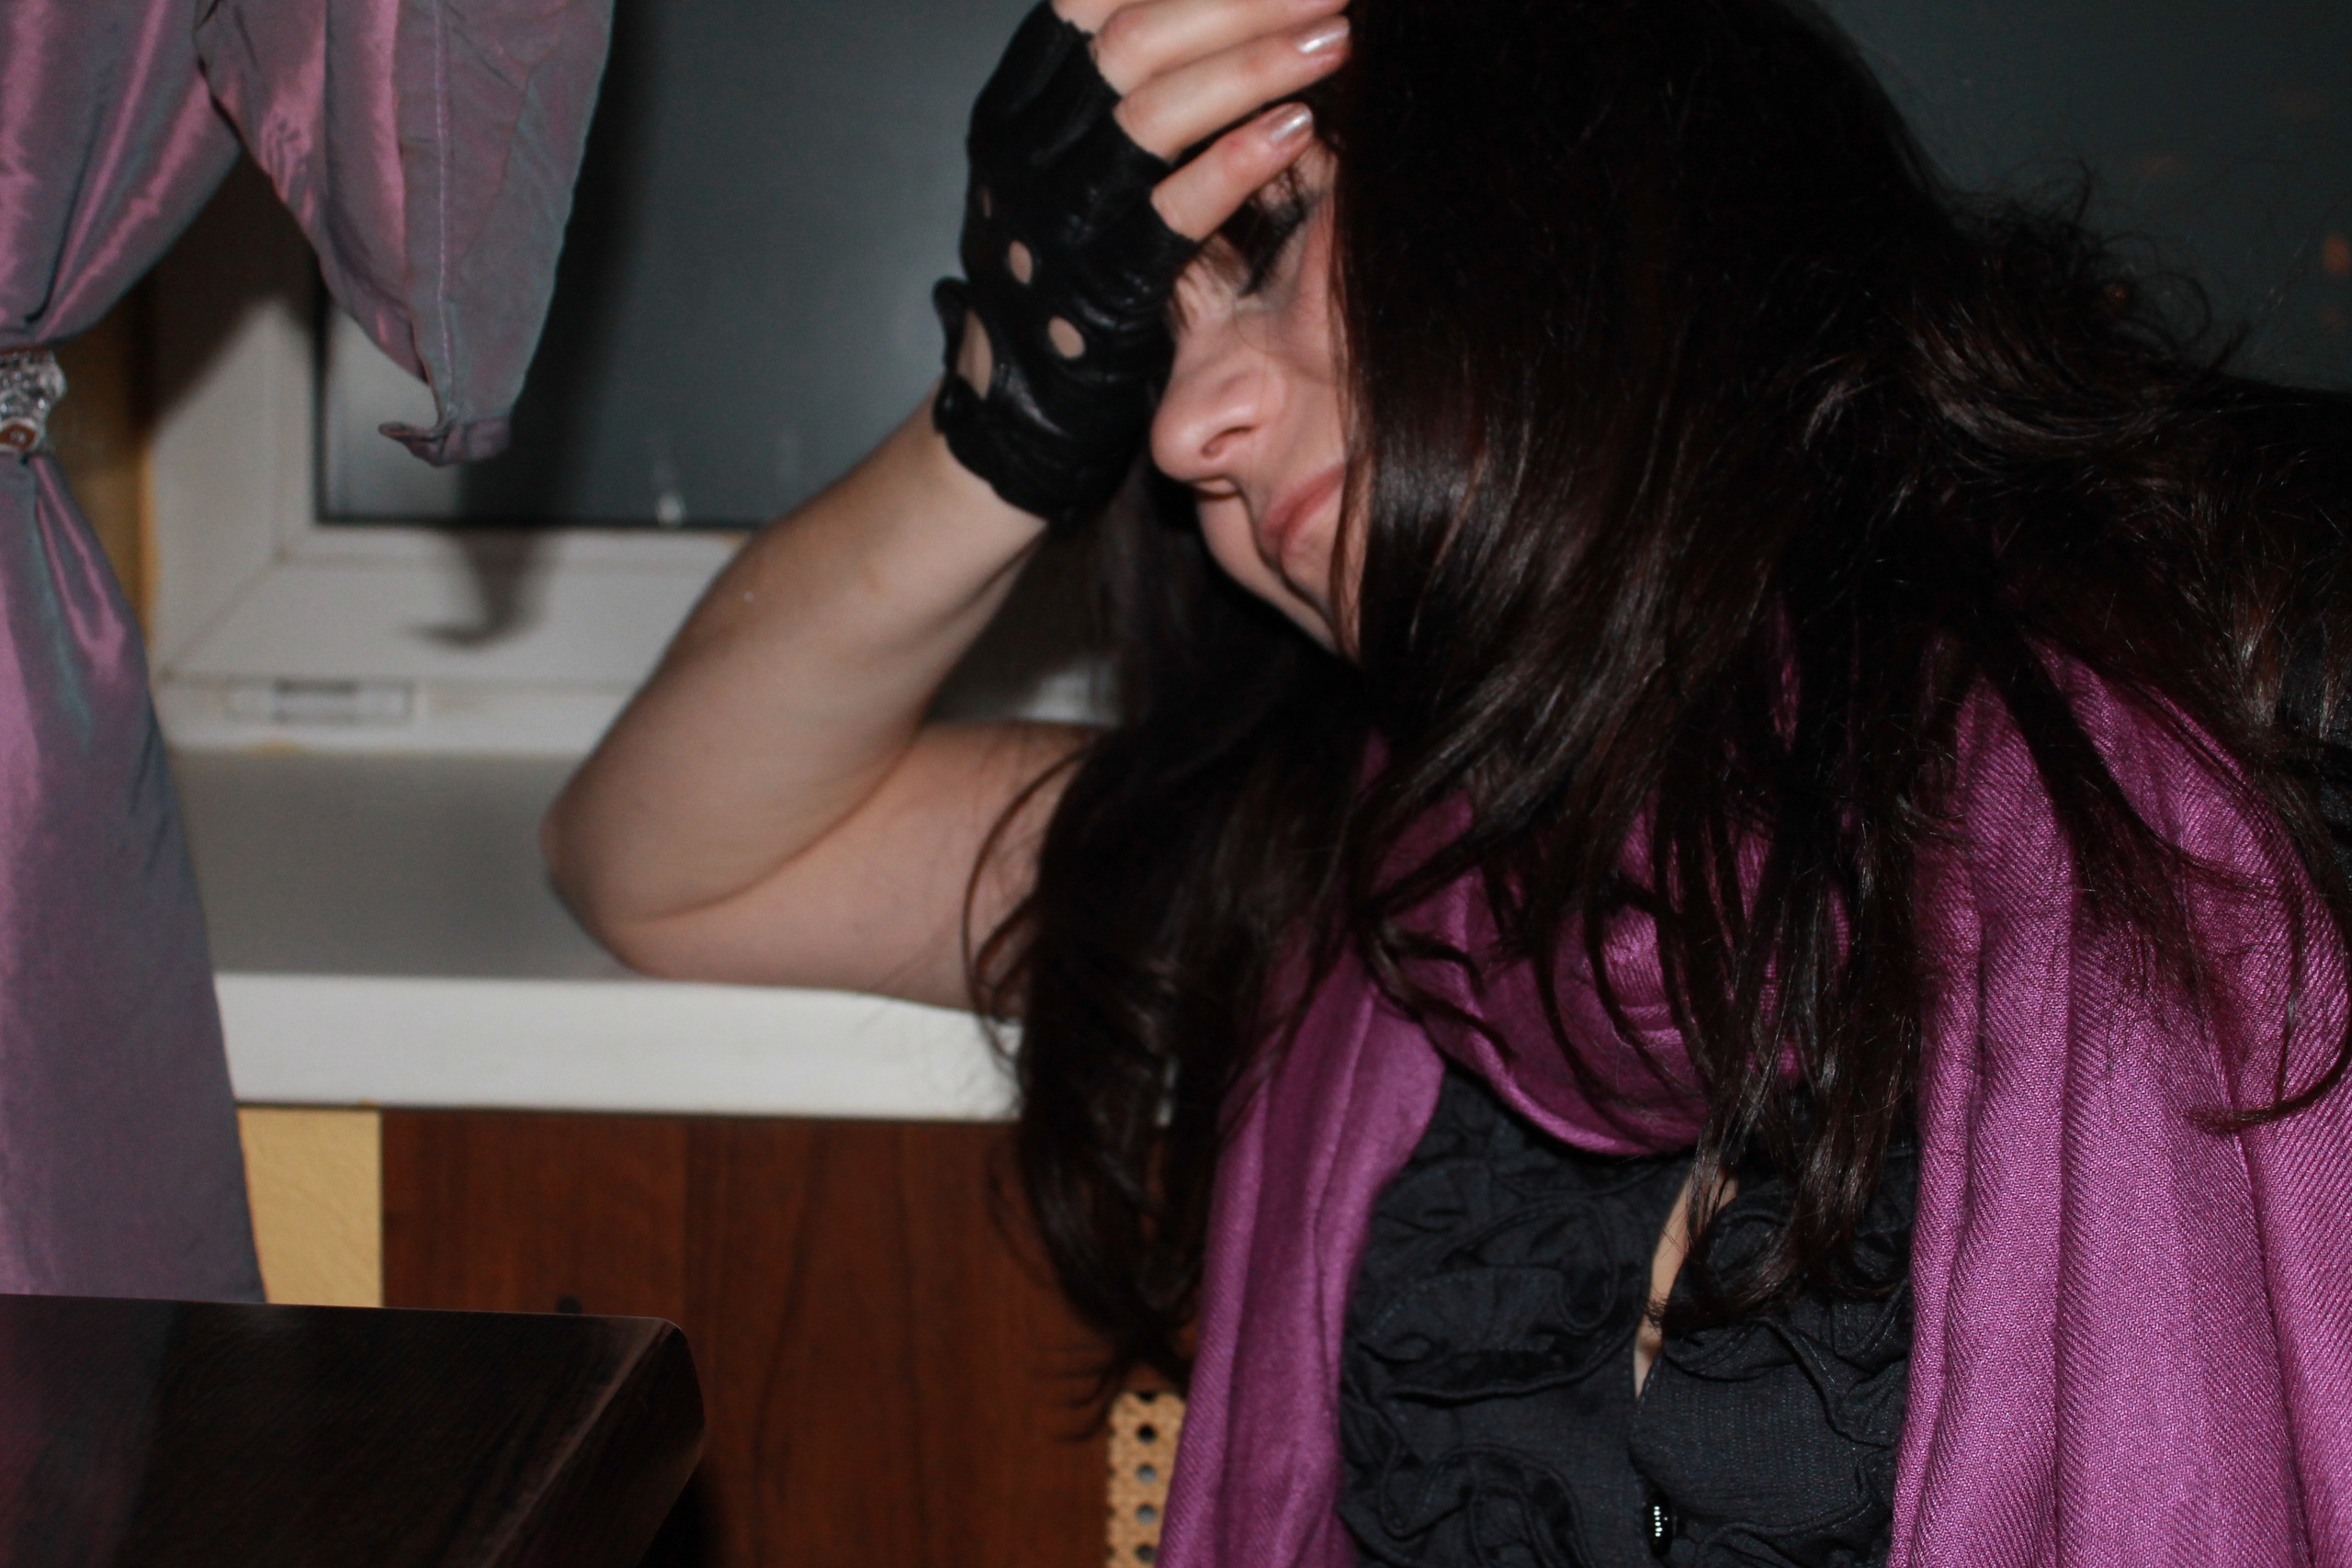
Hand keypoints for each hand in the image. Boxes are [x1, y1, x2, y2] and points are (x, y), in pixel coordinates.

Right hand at [932, 0, 1347, 530]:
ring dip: (1257, 65)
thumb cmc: (1063, 274)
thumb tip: (1218, 18)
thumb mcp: (1066, 166)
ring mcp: (1054, 219)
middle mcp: (1026, 148)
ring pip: (1150, 111)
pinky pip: (1170, 214)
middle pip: (1133, 36)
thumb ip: (1118, 92)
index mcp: (1020, 103)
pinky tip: (1300, 131)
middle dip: (1243, 0)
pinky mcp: (1097, 287)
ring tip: (1339, 38)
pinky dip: (1237, 164)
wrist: (1015, 410)